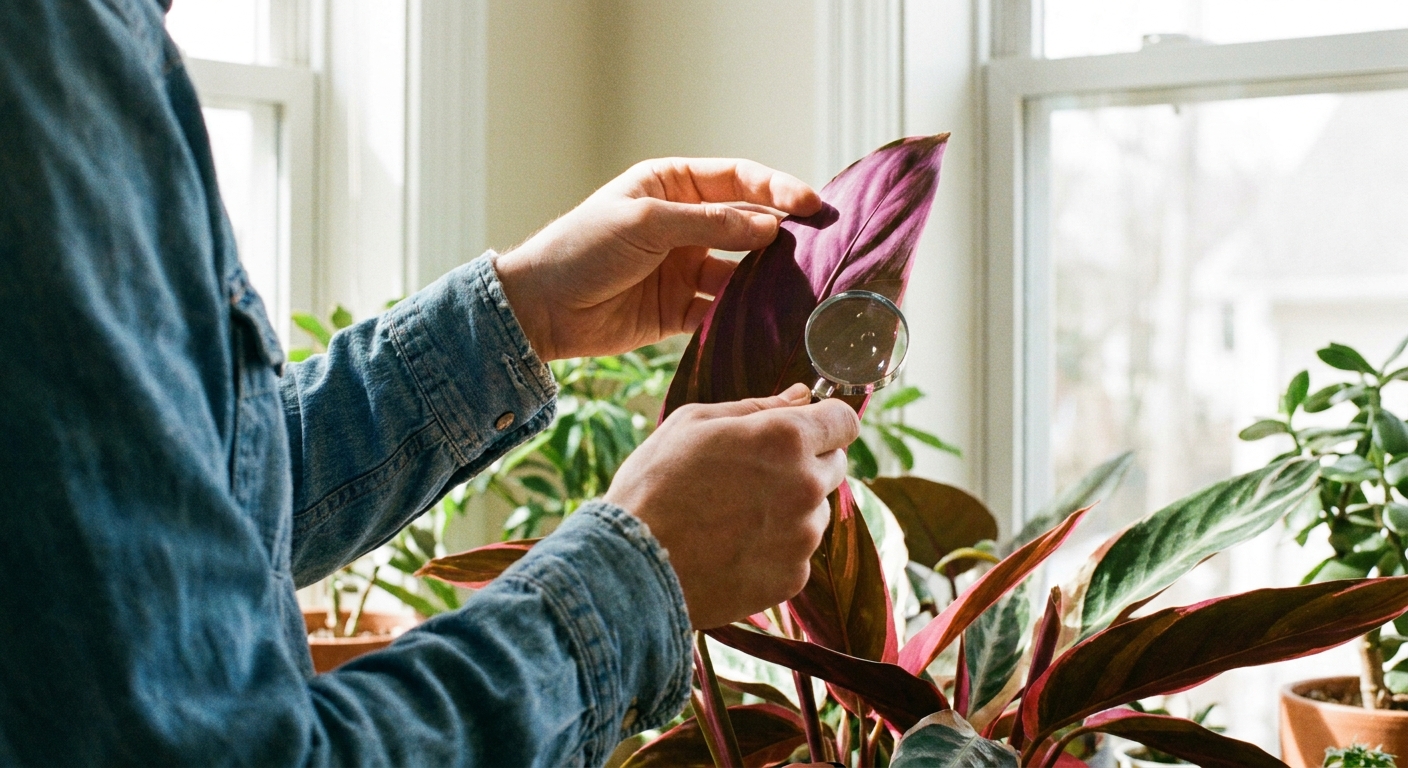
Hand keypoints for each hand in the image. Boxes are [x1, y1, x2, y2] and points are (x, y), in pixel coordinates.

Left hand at [494, 158, 821, 360]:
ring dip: (767, 280)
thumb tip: (770, 228)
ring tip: (801, 290)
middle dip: (783, 236)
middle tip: (822, 248)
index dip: (777, 188)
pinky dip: (743, 317)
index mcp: (672, 186)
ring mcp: (683, 268)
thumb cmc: (583, 248)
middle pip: (746, 225)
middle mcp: (684, 224)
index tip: (812, 205)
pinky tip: (768, 324)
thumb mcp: (647, 223)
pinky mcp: (678, 310)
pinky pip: (721, 311)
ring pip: (740, 271)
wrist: (540, 309)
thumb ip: (710, 224)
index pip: (738, 180)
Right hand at [605, 384, 860, 628]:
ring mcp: (802, 536)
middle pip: (835, 465)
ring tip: (735, 517)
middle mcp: (805, 486)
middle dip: (806, 464)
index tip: (808, 430)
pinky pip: (799, 553)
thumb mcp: (694, 423)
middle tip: (754, 476)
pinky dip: (776, 549)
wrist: (632, 566)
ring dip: (791, 509)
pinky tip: (734, 548)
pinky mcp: (793, 577)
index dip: (826, 422)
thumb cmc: (655, 484)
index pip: (845, 421)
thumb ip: (758, 406)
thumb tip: (803, 395)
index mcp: (785, 438)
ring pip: (816, 511)